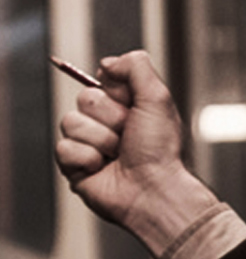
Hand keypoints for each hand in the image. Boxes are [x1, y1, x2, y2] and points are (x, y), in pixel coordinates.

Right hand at [54, 51, 216, 253]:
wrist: (155, 190)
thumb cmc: (161, 150)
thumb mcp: (158, 99)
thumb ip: (137, 67)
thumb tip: (107, 62)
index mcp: (125, 108)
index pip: (100, 81)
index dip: (116, 92)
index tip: (133, 106)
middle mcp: (105, 124)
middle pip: (84, 99)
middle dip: (111, 117)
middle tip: (129, 135)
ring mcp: (88, 144)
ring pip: (71, 122)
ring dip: (101, 139)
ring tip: (119, 154)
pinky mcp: (75, 165)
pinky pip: (64, 147)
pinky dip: (87, 158)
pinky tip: (104, 168)